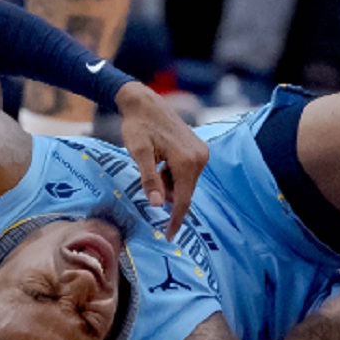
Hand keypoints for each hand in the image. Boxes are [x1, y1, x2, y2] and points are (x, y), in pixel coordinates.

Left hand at [115, 82, 209, 239]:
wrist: (144, 102)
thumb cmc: (138, 126)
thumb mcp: (139, 153)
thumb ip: (149, 179)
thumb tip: (157, 204)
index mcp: (187, 161)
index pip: (183, 199)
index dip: (175, 219)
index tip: (169, 236)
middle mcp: (200, 158)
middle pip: (185, 191)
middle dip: (167, 193)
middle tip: (149, 177)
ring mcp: (201, 153)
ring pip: (185, 182)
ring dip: (168, 182)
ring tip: (153, 163)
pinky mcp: (198, 150)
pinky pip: (186, 172)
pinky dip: (172, 174)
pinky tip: (161, 160)